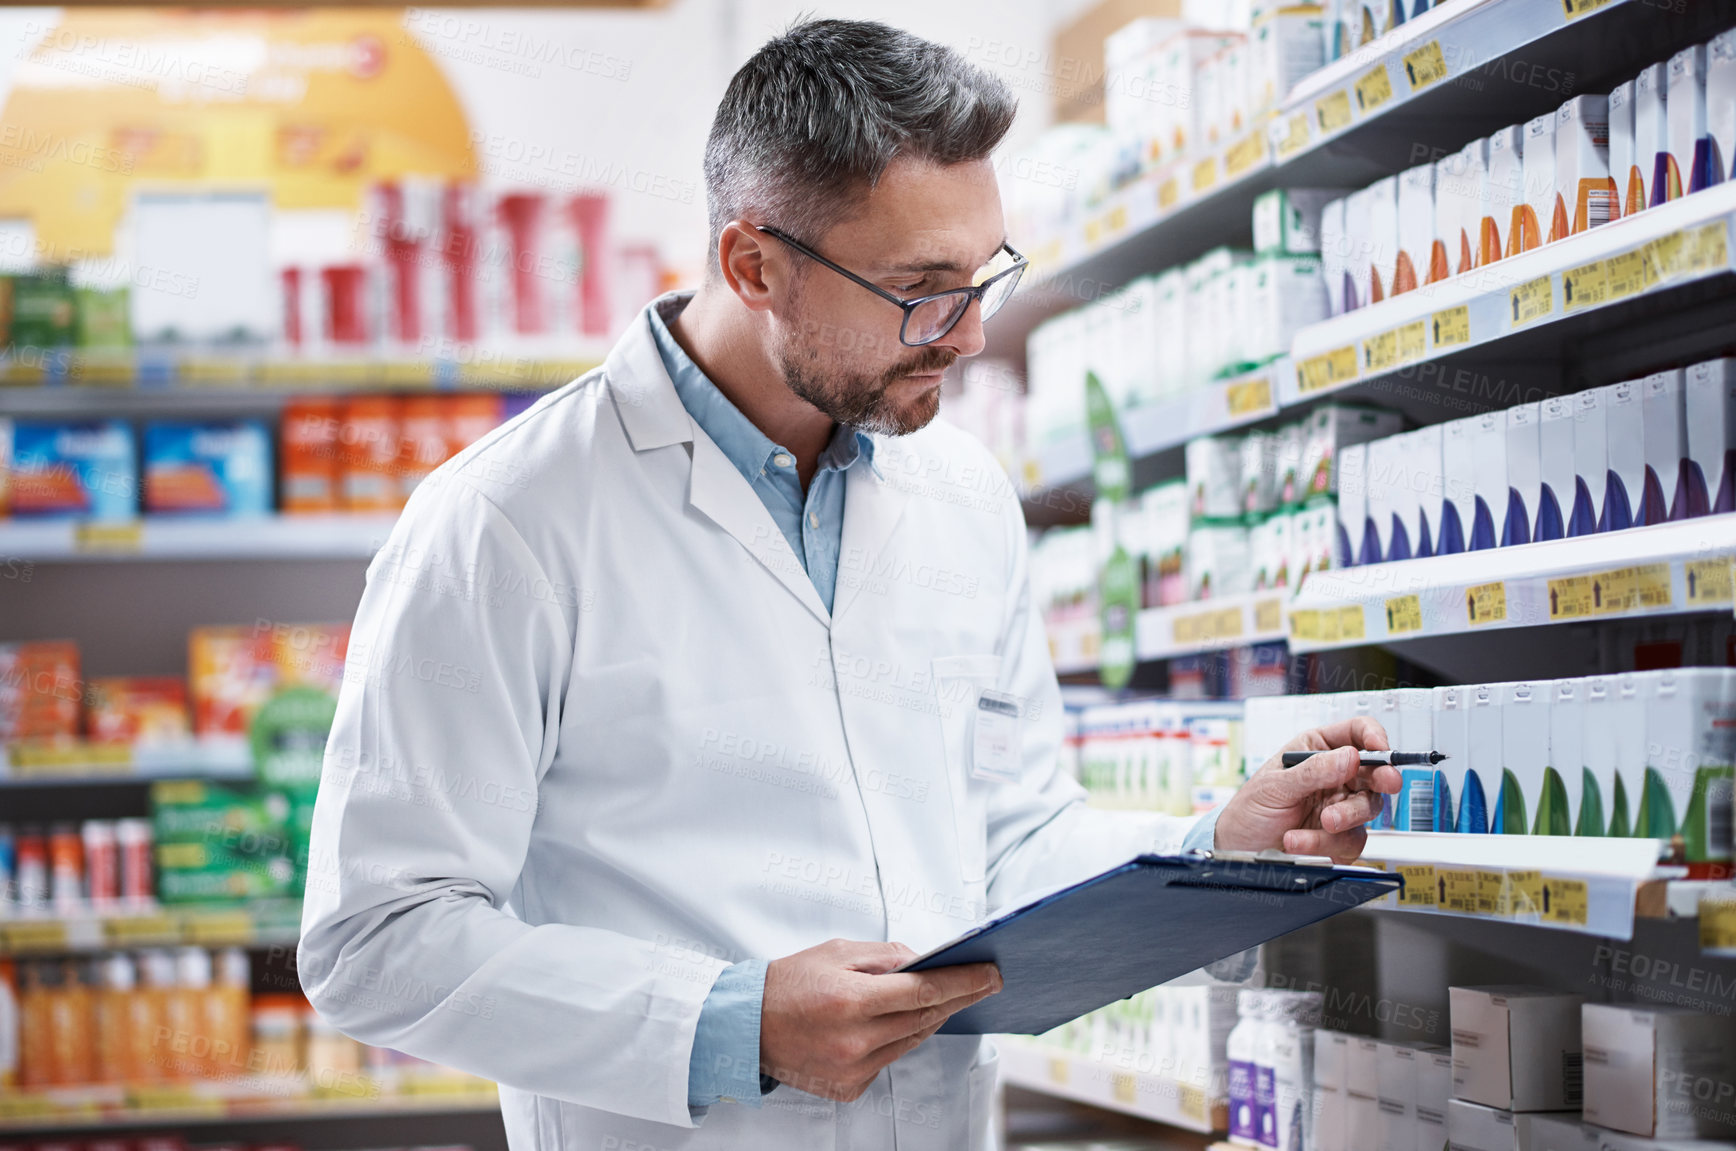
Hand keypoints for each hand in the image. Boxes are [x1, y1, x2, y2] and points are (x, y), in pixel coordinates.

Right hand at [759, 938, 1001, 1100]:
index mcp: (851, 1000)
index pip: (924, 990)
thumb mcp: (837, 951)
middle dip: (958, 997)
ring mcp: (853, 1069)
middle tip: (985, 983)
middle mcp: (855, 1040)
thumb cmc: (789, 982)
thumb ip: (885, 956)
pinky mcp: (849, 1087)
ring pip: (912, 1041)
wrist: (745, 1026)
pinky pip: (889, 1060)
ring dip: (932, 1018)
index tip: (990, 974)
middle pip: (925, 1017)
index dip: (963, 982)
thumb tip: (925, 961)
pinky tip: (900, 1022)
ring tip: (949, 997)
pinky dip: (899, 1039)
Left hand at [1211, 716, 1401, 862]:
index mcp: (1316, 750)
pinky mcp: (1339, 836)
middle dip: (1380, 779)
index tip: (1380, 748)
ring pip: (1367, 809)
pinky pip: (1352, 840)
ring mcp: (1339, 806)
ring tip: (1321, 823)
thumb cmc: (1250, 809)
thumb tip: (1350, 757)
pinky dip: (1327, 844)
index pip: (1356, 733)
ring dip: (1345, 818)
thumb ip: (1313, 771)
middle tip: (1385, 784)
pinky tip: (1300, 841)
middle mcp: (1333, 776)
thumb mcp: (1275, 785)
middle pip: (1374, 772)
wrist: (1238, 848)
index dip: (1373, 736)